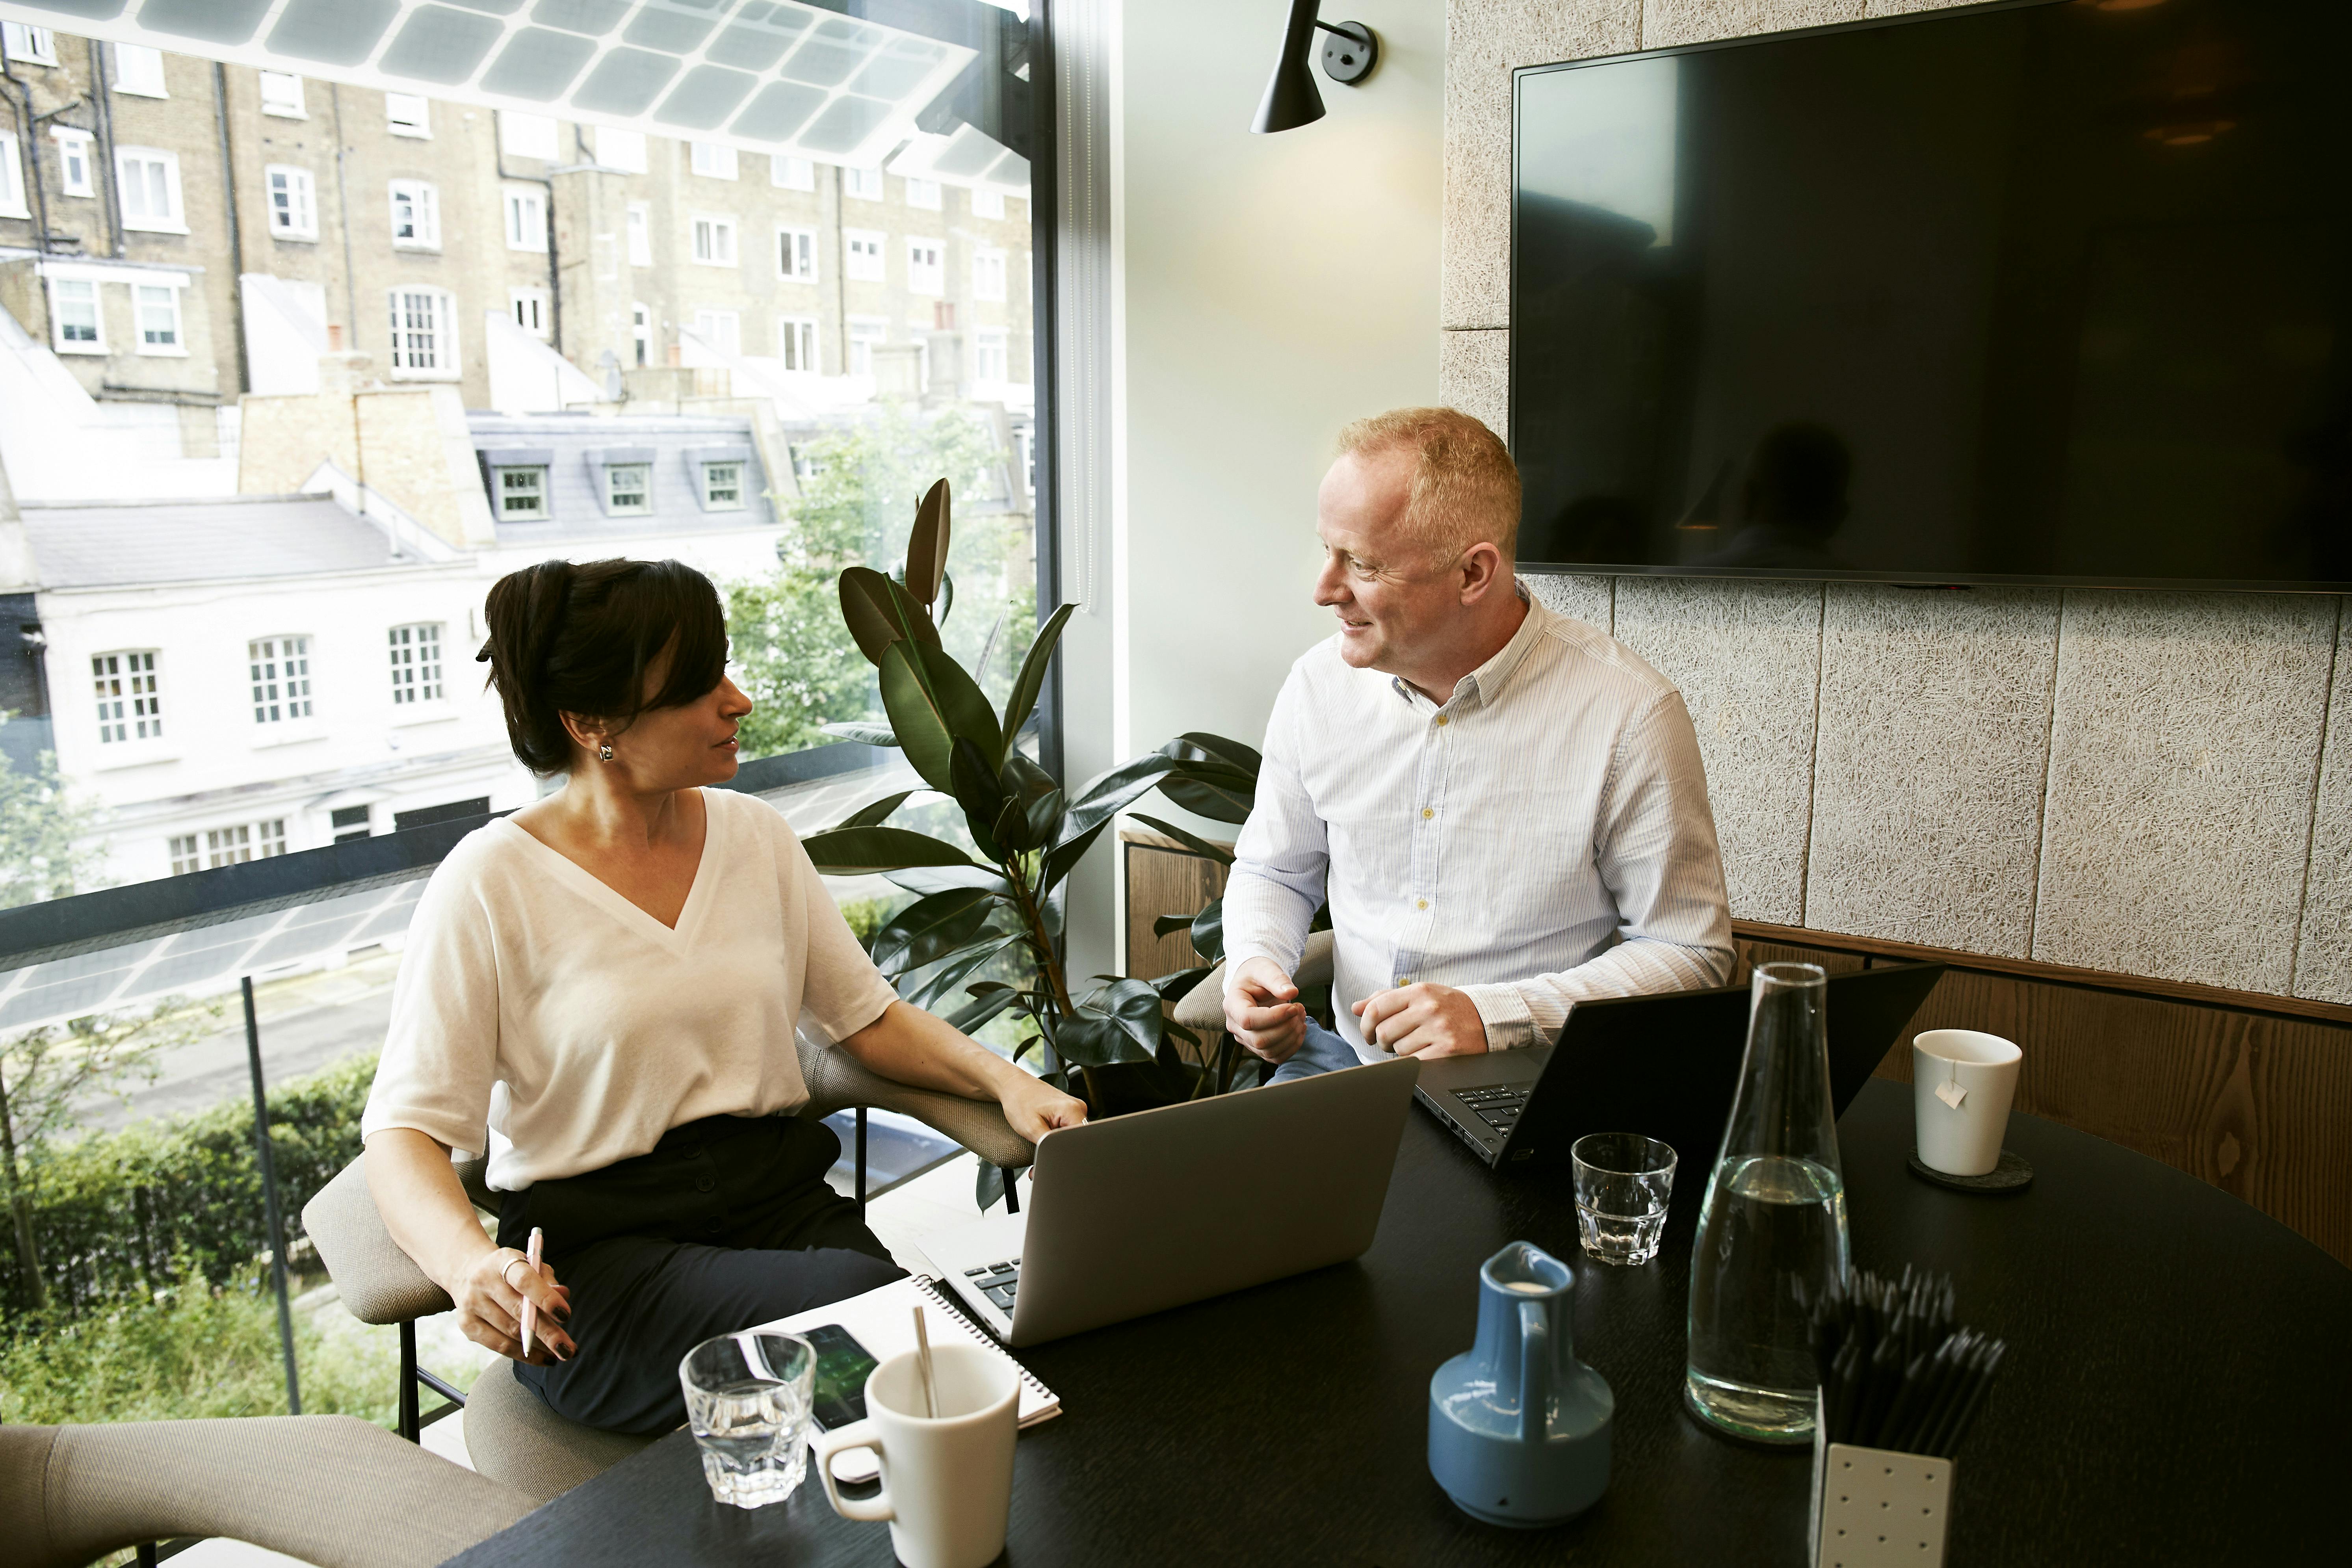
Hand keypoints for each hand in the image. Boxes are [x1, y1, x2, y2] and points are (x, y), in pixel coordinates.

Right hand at [448, 1245, 575, 1364]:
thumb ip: (547, 1279)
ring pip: (510, 1332)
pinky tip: (544, 1358)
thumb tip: (563, 1295)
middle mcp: (482, 1281)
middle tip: (568, 1349)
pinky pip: (499, 1346)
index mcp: (501, 1261)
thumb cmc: (512, 1272)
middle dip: (548, 1333)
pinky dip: (524, 1355)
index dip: (545, 1297)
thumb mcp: (531, 1266)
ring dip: (539, 1347)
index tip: (566, 1314)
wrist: (469, 1274)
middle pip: (518, 1311)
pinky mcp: (467, 1325)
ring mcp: (472, 1304)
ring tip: (561, 1352)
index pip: (524, 1280)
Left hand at [998, 1070, 1087, 1143]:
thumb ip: (1049, 1145)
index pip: (1082, 1139)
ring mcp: (1075, 1107)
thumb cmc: (1019, 1102)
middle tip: (1042, 1139)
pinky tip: (1045, 1126)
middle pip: (1078, 1137)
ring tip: (1042, 1129)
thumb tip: (1061, 1157)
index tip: (1051, 1149)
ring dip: (1059, 1138)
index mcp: (1072, 1110)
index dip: (1068, 1150)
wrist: (1014, 1086)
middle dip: (1062, 1145)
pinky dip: (1057, 1131)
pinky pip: (1068, 1127)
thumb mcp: (1031, 1129)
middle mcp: (1078, 1107)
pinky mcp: (1069, 1110)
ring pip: (1072, 1134)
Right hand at [1225, 957, 1306, 1064]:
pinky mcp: (1257, 1046)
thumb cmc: (1257, 973)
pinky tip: (1300, 1029)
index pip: (1248, 1020)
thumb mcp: (1266, 969)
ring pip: (1269, 1051)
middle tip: (1300, 1009)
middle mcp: (1235, 1025)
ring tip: (1301, 1016)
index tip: (1293, 1006)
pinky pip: (1275, 1056)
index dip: (1274, 1017)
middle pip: (1259, 1040)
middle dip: (1286, 1028)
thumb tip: (1291, 993)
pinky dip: (1292, 1046)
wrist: (1254, 981)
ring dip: (1292, 1037)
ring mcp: (1245, 1038)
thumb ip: (1277, 979)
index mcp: (1232, 1004)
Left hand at [1355, 982, 1488, 1058]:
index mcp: (1419, 991)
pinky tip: (1424, 1052)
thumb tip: (1356, 1007)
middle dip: (1383, 1041)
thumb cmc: (1448, 1007)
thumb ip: (1386, 998)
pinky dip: (1415, 1061)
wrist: (1486, 1018)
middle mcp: (1428, 1008)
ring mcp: (1439, 1029)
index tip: (1367, 1033)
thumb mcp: (1420, 994)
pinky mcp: (1447, 1050)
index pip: (1377, 1007)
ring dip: (1401, 1051)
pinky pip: (1415, 1062)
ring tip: (1415, 1043)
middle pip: (1384, 1032)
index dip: (1365, 1024)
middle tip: (1391, 1042)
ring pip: (1399, 1049)